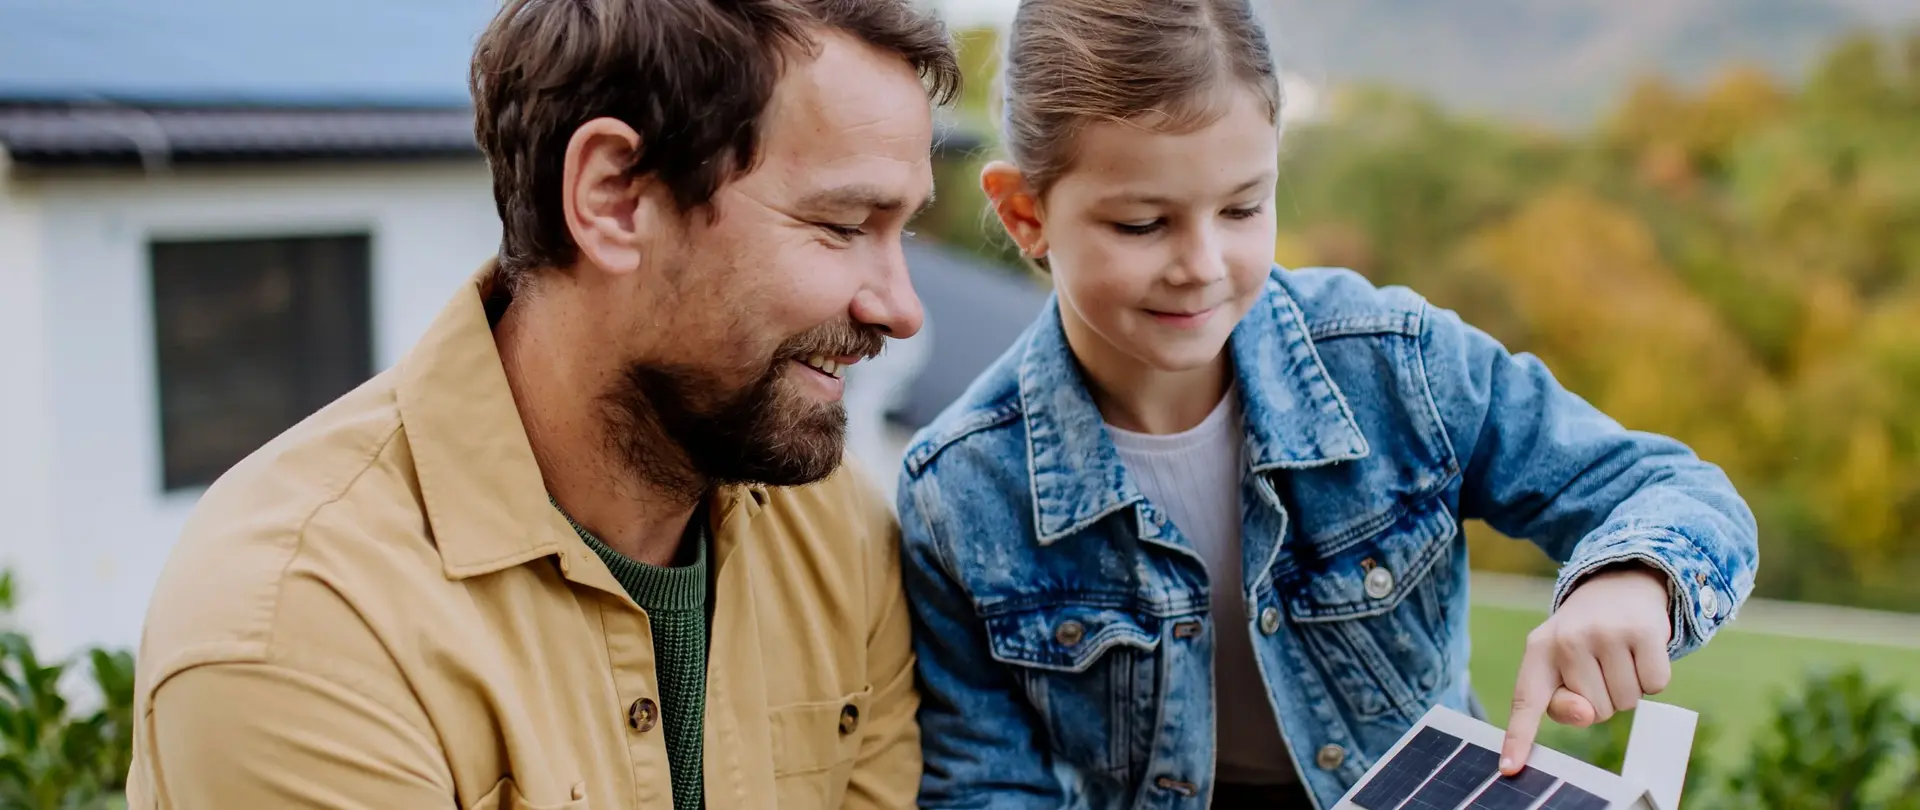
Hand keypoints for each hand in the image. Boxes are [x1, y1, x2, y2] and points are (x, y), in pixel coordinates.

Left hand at [1500, 565, 1672, 774]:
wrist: (1618, 584)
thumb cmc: (1585, 637)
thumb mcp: (1562, 663)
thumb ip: (1563, 702)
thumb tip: (1586, 713)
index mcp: (1538, 651)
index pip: (1526, 701)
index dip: (1518, 737)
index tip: (1509, 767)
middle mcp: (1566, 640)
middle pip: (1594, 713)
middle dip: (1603, 697)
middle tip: (1601, 663)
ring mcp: (1605, 633)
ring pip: (1626, 703)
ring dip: (1628, 688)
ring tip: (1619, 655)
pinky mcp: (1643, 630)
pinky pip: (1655, 686)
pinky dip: (1652, 677)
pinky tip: (1640, 650)